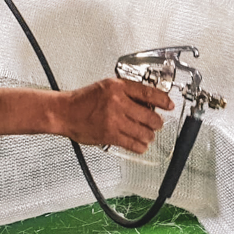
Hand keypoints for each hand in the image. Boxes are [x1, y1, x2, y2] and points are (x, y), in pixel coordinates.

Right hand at [58, 79, 174, 153]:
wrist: (64, 112)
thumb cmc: (83, 100)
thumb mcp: (106, 87)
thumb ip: (127, 92)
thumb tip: (148, 101)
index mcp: (117, 87)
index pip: (148, 92)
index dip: (163, 100)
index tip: (169, 105)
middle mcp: (117, 102)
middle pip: (150, 116)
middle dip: (157, 122)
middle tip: (156, 123)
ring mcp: (114, 120)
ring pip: (144, 132)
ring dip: (149, 135)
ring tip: (148, 134)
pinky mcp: (110, 135)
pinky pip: (133, 144)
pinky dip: (141, 146)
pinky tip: (140, 144)